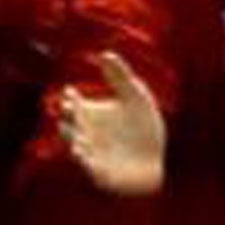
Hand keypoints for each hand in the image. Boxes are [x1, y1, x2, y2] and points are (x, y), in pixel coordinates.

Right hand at [59, 49, 165, 195]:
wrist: (157, 159)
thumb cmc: (144, 127)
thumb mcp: (135, 97)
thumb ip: (120, 76)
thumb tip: (104, 53)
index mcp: (90, 112)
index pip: (72, 103)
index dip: (70, 98)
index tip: (72, 93)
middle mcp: (85, 132)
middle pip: (67, 123)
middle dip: (66, 119)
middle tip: (70, 112)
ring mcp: (90, 152)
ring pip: (74, 145)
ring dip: (73, 141)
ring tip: (76, 138)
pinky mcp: (98, 172)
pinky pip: (87, 167)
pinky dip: (83, 161)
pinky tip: (82, 153)